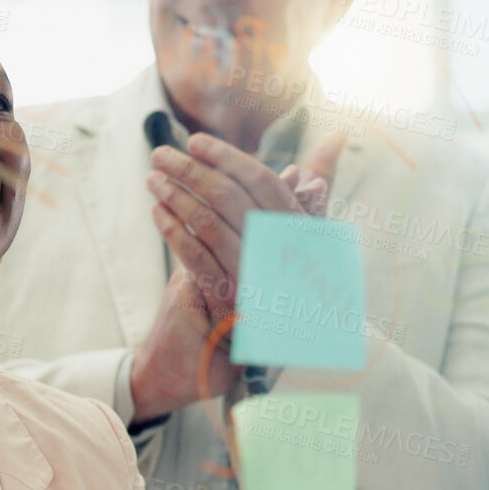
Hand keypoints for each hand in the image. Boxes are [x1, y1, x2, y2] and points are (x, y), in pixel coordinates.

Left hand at [131, 131, 344, 423]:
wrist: (268, 352)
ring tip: (152, 180)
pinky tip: (157, 213)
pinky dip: (173, 231)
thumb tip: (336, 136)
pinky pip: (196, 259)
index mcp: (300, 232)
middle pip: (230, 198)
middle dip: (191, 171)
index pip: (262, 183)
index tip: (195, 141)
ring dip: (176, 197)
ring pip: (210, 225)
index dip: (227, 158)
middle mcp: (283, 254)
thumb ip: (311, 188)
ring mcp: (257, 280)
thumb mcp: (299, 238)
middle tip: (159, 155)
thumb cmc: (279, 284)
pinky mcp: (231, 305)